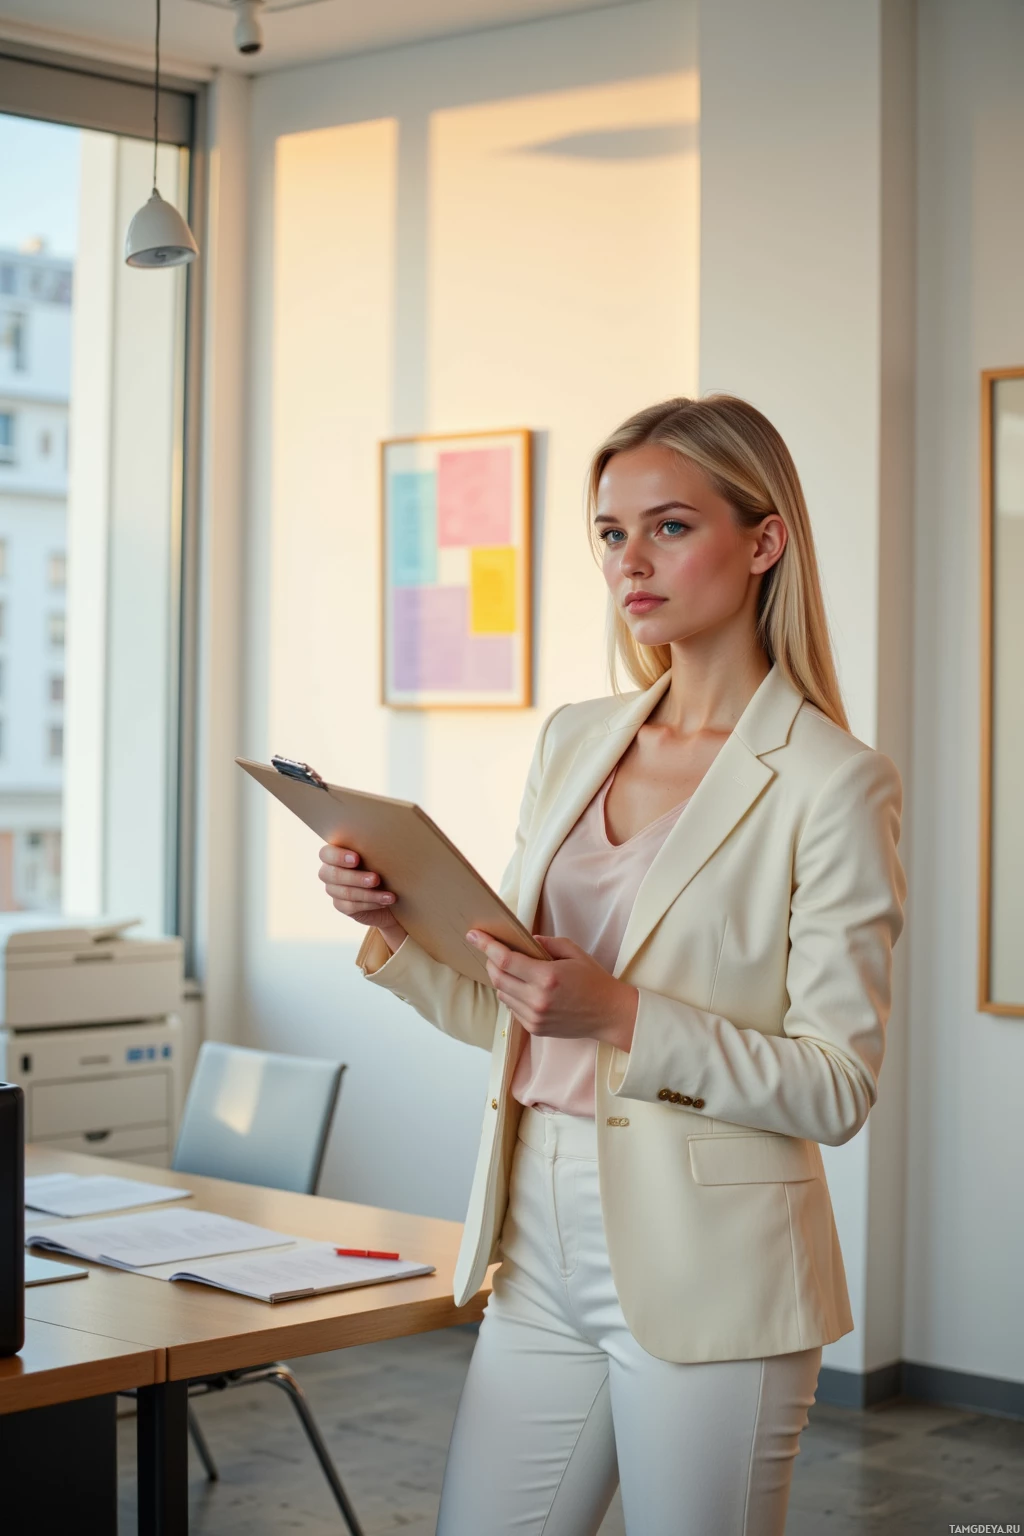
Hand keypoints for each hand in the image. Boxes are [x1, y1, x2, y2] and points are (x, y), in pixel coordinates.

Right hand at [319, 845, 406, 953]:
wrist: (391, 891)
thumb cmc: (384, 865)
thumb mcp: (378, 856)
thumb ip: (372, 850)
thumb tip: (383, 844)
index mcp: (335, 853)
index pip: (326, 854)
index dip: (338, 857)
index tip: (357, 859)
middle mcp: (330, 871)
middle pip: (333, 875)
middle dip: (356, 878)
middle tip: (376, 879)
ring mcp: (333, 889)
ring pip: (345, 893)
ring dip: (369, 894)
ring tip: (388, 895)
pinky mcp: (341, 905)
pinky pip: (351, 906)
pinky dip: (370, 904)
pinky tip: (384, 902)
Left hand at [465, 930, 637, 1051]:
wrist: (609, 1014)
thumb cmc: (594, 980)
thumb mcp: (574, 952)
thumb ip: (547, 943)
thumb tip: (525, 940)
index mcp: (547, 977)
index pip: (505, 960)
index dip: (486, 946)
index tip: (474, 935)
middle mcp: (537, 999)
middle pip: (498, 978)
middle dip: (490, 961)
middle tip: (491, 950)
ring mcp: (535, 1017)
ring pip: (502, 994)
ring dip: (500, 979)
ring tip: (508, 968)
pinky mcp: (535, 1029)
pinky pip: (512, 1008)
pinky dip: (511, 995)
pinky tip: (522, 987)